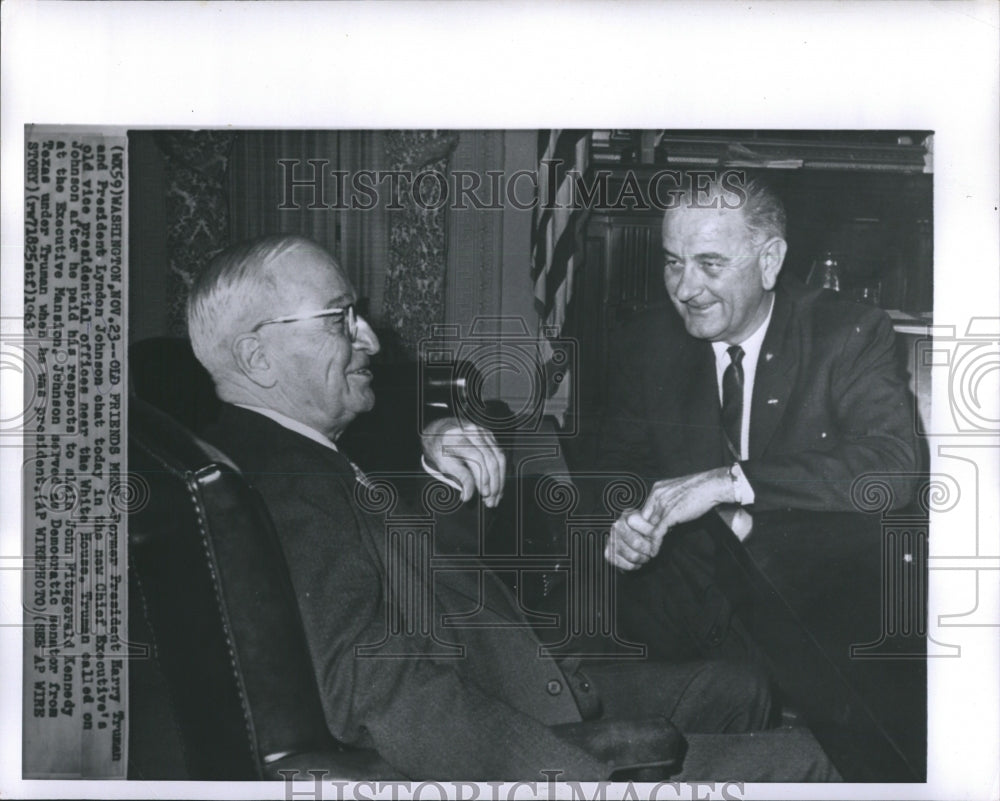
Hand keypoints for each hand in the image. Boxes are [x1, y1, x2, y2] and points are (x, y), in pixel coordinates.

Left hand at [421, 417, 505, 506]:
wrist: (441, 433)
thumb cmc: (441, 450)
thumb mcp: (443, 464)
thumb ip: (458, 477)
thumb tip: (468, 495)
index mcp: (458, 438)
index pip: (477, 459)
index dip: (482, 478)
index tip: (483, 494)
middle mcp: (473, 432)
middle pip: (491, 459)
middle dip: (494, 483)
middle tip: (491, 501)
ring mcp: (483, 432)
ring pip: (500, 458)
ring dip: (500, 481)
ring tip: (496, 497)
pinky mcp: (490, 436)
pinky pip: (500, 455)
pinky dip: (501, 473)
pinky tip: (498, 487)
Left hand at [604, 468, 734, 570]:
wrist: (711, 485)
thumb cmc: (699, 490)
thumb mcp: (678, 494)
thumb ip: (668, 505)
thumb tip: (666, 522)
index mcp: (657, 490)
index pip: (644, 511)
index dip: (645, 525)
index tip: (646, 536)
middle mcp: (656, 496)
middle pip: (644, 520)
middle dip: (645, 534)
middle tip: (645, 546)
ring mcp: (662, 505)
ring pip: (649, 527)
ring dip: (649, 541)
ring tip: (648, 552)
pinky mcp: (670, 515)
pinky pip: (658, 533)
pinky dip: (655, 544)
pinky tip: (654, 552)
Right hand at [604, 509, 658, 570]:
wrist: (630, 538)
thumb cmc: (643, 530)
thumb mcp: (652, 522)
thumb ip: (657, 523)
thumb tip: (658, 527)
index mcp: (629, 515)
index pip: (644, 527)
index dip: (653, 535)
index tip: (657, 540)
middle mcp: (617, 526)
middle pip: (636, 543)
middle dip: (648, 550)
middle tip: (652, 551)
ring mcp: (612, 539)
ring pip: (632, 556)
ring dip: (642, 559)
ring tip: (645, 556)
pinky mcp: (609, 553)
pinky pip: (625, 564)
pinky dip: (634, 566)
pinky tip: (637, 562)